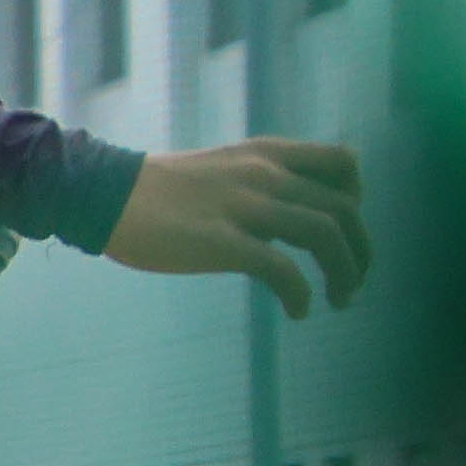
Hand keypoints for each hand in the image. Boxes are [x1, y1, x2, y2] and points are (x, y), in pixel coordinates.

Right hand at [105, 137, 372, 316]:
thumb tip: (289, 214)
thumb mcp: (224, 168)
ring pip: (325, 235)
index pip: (344, 162)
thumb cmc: (160, 189)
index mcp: (266, 154)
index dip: (358, 199)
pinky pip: (283, 270)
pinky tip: (297, 311)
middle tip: (353, 282)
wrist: (105, 193)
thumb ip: (261, 182)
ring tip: (338, 300)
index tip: (346, 230)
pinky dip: (302, 295)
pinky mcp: (221, 242)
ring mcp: (244, 207)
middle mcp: (264, 174)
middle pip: (343, 208)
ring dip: (345, 273)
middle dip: (360, 251)